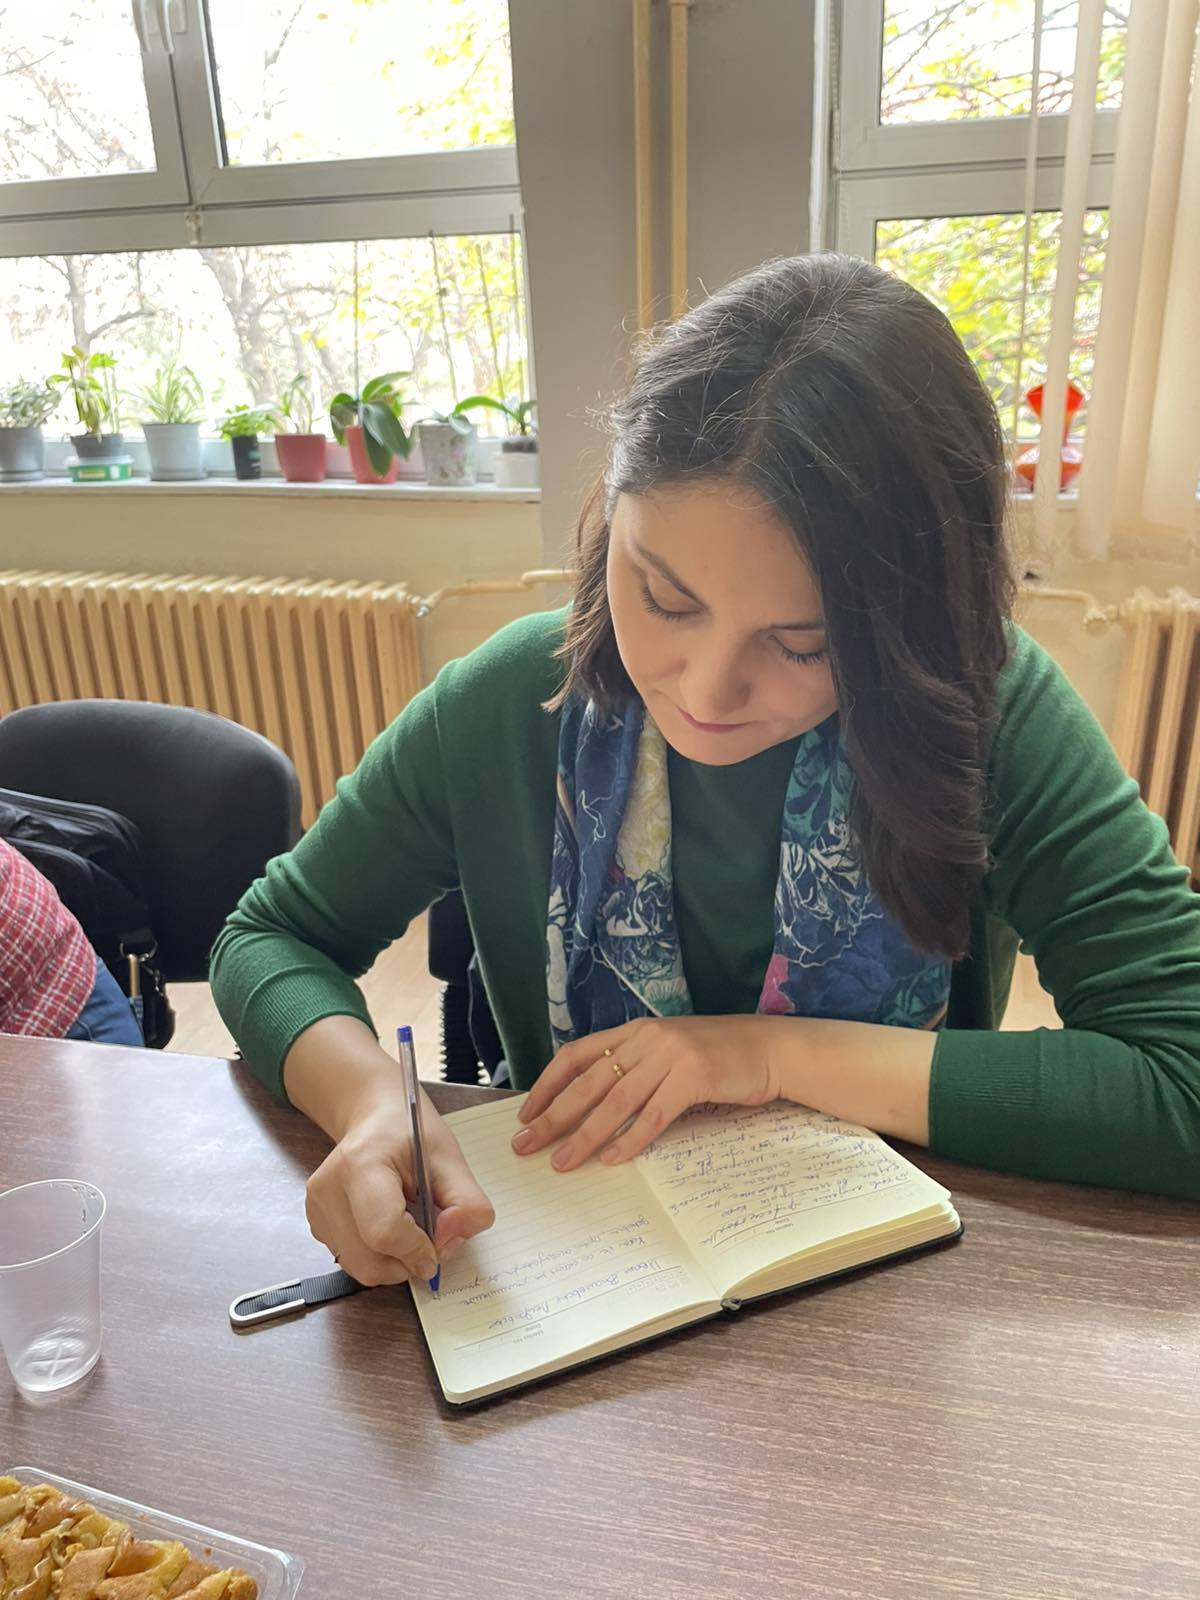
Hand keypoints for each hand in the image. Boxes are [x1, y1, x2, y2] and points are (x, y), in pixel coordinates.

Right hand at [305, 1084, 494, 1286]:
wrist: (374, 1118)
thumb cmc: (410, 1135)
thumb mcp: (450, 1158)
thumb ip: (465, 1203)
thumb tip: (450, 1243)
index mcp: (361, 1163)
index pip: (385, 1231)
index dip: (418, 1250)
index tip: (439, 1245)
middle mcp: (328, 1189)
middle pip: (369, 1260)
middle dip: (408, 1261)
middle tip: (427, 1236)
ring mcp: (317, 1209)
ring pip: (361, 1268)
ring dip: (394, 1262)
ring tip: (407, 1225)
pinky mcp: (316, 1224)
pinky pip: (353, 1262)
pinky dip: (378, 1256)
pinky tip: (388, 1225)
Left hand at [511, 1015, 783, 1171]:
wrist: (769, 1049)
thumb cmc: (718, 1056)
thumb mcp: (668, 1050)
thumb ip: (634, 1066)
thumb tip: (590, 1105)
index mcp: (635, 1030)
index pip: (576, 1055)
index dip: (547, 1085)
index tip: (526, 1113)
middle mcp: (647, 1038)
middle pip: (588, 1083)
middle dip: (552, 1116)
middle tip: (525, 1144)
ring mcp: (670, 1055)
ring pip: (615, 1102)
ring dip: (584, 1136)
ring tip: (561, 1162)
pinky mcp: (694, 1077)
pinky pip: (653, 1115)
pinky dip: (629, 1140)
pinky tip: (611, 1159)